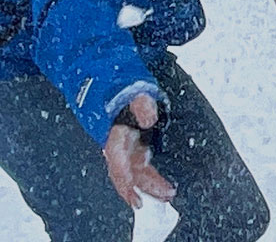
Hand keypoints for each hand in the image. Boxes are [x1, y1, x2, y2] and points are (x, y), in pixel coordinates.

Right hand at [103, 94, 173, 208]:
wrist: (107, 80)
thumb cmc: (121, 86)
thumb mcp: (134, 90)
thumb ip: (142, 103)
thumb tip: (149, 118)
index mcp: (115, 132)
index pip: (116, 160)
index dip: (124, 179)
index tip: (134, 196)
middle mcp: (117, 143)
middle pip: (127, 170)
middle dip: (144, 186)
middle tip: (165, 196)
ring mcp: (124, 145)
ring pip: (134, 171)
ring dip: (149, 184)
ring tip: (168, 194)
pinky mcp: (132, 145)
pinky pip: (138, 166)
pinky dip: (149, 177)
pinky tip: (161, 185)